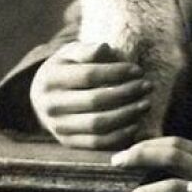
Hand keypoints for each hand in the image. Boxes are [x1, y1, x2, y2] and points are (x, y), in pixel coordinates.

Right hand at [30, 41, 152, 148]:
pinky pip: (97, 143)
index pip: (89, 76)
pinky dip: (119, 135)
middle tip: (147, 86)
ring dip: (127, 115)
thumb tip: (104, 48)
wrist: (43, 96)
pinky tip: (136, 123)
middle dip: (127, 93)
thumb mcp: (71, 53)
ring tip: (145, 103)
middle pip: (95, 101)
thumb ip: (87, 50)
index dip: (116, 72)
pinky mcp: (68, 142)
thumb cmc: (67, 69)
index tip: (138, 70)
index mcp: (51, 79)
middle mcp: (50, 105)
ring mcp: (58, 127)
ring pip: (98, 125)